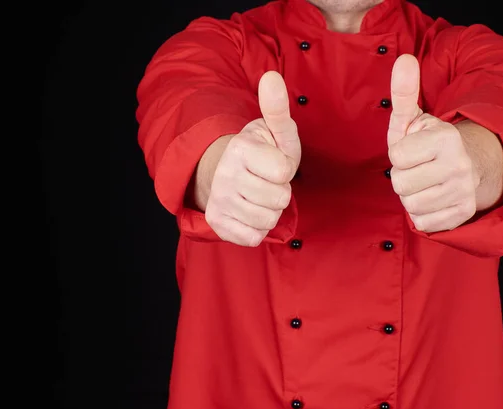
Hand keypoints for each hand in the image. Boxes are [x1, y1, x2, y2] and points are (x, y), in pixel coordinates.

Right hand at [205, 71, 300, 246]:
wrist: (224, 171)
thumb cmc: (259, 153)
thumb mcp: (272, 131)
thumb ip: (277, 109)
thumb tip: (272, 76)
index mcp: (240, 149)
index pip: (284, 172)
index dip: (285, 169)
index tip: (272, 162)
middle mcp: (225, 176)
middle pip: (279, 199)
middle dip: (279, 191)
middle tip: (265, 181)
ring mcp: (219, 202)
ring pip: (268, 220)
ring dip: (270, 211)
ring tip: (259, 195)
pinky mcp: (218, 224)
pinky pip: (254, 237)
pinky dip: (257, 228)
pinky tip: (249, 212)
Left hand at [387, 54, 479, 232]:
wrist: (472, 164)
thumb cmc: (432, 143)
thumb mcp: (416, 118)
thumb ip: (404, 93)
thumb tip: (403, 60)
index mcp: (446, 139)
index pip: (397, 157)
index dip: (399, 154)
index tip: (413, 150)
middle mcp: (458, 166)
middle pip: (400, 184)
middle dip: (403, 177)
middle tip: (418, 169)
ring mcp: (463, 192)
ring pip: (410, 205)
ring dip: (412, 196)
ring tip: (425, 183)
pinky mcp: (463, 214)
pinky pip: (422, 222)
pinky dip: (422, 213)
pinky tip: (433, 198)